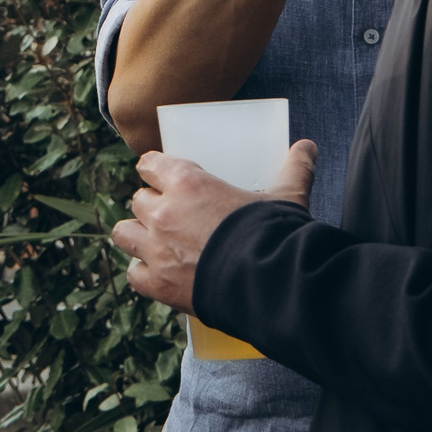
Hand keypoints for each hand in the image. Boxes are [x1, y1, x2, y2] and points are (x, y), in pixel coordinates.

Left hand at [111, 141, 315, 313]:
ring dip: (136, 235)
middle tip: (168, 214)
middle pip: (138, 200)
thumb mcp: (286, 197)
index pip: (150, 165)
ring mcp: (156, 249)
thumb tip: (308, 147)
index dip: (154, 169)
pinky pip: (134, 274)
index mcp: (187, 183)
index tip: (159, 174)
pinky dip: (144, 274)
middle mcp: (163, 212)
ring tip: (153, 241)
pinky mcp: (157, 283)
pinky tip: (158, 274)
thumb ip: (294, 169)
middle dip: (151, 206)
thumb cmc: (274, 236)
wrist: (268, 285)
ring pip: (124, 233)